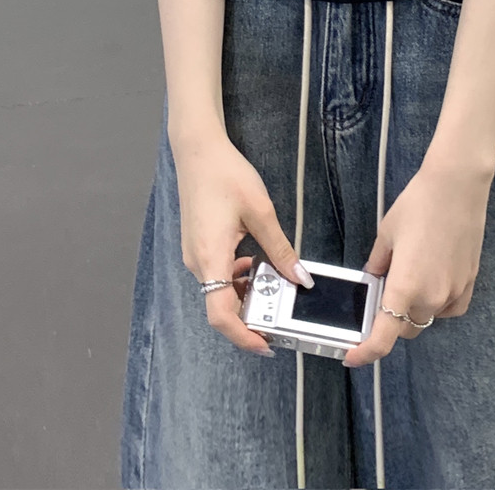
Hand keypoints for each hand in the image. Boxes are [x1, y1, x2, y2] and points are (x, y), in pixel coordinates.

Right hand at [173, 130, 314, 356]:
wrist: (197, 149)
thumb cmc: (225, 174)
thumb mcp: (261, 212)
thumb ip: (281, 249)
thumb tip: (300, 279)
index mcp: (210, 258)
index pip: (220, 315)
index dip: (243, 336)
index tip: (266, 345)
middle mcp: (197, 262)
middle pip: (220, 307)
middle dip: (251, 315)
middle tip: (279, 314)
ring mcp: (194, 254)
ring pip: (219, 290)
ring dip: (245, 294)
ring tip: (272, 284)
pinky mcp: (197, 245)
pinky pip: (216, 274)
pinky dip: (236, 277)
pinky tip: (254, 262)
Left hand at [342, 155, 493, 367]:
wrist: (458, 186)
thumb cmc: (418, 205)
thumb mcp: (387, 234)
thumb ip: (378, 264)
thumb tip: (374, 279)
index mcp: (405, 288)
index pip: (383, 338)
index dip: (365, 353)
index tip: (351, 357)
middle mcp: (431, 298)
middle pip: (405, 328)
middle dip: (390, 319)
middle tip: (384, 293)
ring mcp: (453, 293)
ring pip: (427, 318)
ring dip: (413, 310)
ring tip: (409, 278)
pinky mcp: (469, 283)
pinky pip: (448, 308)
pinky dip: (437, 303)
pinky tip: (432, 280)